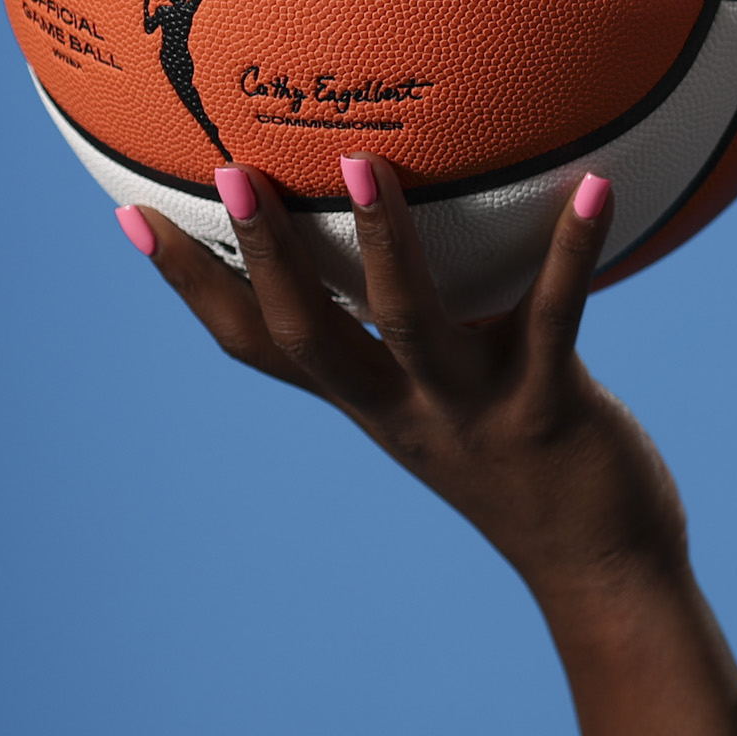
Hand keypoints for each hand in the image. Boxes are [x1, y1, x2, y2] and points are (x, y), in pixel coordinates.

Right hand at [119, 158, 686, 606]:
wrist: (602, 571)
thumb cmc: (531, 473)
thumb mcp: (452, 408)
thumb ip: (425, 346)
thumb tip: (414, 252)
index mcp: (373, 405)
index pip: (261, 346)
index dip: (194, 287)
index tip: (133, 217)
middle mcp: (406, 411)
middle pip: (310, 334)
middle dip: (265, 255)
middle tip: (229, 171)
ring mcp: (473, 412)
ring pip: (410, 324)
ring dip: (387, 242)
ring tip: (365, 164)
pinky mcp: (551, 409)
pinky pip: (556, 316)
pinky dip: (574, 249)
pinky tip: (597, 187)